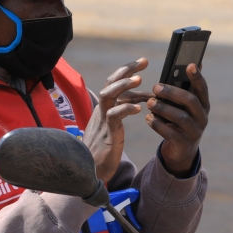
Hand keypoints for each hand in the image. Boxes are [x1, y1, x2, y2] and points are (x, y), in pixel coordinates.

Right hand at [84, 58, 151, 182]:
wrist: (89, 172)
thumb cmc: (103, 150)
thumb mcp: (114, 125)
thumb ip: (123, 111)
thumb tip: (141, 100)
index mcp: (104, 107)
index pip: (114, 83)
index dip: (127, 71)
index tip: (142, 62)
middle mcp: (101, 110)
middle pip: (111, 83)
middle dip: (126, 70)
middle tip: (143, 61)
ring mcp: (102, 120)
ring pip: (109, 95)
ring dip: (124, 85)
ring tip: (139, 79)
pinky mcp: (107, 133)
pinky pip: (114, 116)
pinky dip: (126, 109)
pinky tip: (139, 108)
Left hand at [146, 65, 209, 176]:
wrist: (182, 148)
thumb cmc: (180, 120)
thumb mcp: (184, 106)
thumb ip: (185, 89)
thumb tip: (190, 63)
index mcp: (203, 105)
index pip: (202, 88)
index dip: (197, 77)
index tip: (190, 65)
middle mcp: (202, 117)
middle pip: (191, 101)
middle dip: (172, 93)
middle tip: (155, 87)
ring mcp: (195, 131)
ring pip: (181, 117)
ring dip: (163, 108)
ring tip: (149, 103)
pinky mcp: (184, 143)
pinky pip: (171, 133)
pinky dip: (158, 125)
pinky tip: (148, 118)